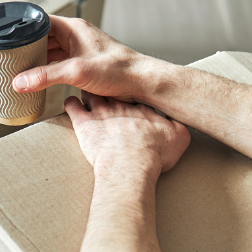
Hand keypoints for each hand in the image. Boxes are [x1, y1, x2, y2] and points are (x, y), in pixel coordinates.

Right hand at [11, 17, 157, 103]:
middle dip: (26, 46)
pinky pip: (59, 62)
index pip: (39, 20)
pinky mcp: (83, 63)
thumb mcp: (76, 72)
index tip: (5, 36)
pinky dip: (48, 68)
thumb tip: (19, 82)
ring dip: (37, 59)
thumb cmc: (117, 69)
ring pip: (50, 50)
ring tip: (19, 68)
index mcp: (73, 28)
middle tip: (8, 57)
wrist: (141, 82)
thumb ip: (46, 76)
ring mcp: (79, 49)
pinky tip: (39, 78)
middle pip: (42, 36)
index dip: (22, 27)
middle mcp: (75, 35)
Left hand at [65, 92, 189, 177]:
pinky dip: (70, 103)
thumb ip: (179, 127)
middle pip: (112, 90)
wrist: (131, 164)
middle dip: (108, 88)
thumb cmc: (153, 155)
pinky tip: (71, 103)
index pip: (135, 94)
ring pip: (91, 93)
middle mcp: (121, 106)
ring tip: (86, 92)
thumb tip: (181, 123)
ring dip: (88, 92)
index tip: (130, 94)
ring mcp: (101, 112)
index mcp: (142, 109)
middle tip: (105, 87)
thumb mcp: (179, 138)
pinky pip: (72, 105)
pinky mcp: (84, 124)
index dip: (132, 94)